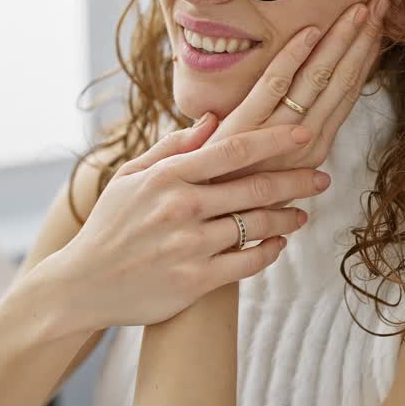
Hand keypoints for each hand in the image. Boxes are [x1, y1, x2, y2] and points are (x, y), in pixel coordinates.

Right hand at [44, 117, 332, 330]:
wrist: (81, 285)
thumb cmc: (108, 226)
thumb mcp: (130, 178)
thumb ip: (171, 148)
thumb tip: (213, 120)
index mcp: (166, 176)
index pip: (232, 150)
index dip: (274, 140)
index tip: (304, 134)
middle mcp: (181, 208)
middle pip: (254, 187)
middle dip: (296, 181)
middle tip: (323, 177)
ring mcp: (189, 246)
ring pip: (256, 226)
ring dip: (287, 218)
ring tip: (303, 214)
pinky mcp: (195, 281)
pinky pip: (247, 262)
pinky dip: (269, 251)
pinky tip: (279, 243)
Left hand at [207, 0, 388, 182]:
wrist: (202, 220)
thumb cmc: (236, 191)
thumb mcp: (276, 170)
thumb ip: (293, 141)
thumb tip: (314, 123)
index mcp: (314, 150)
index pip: (347, 93)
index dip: (366, 58)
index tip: (379, 26)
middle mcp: (306, 143)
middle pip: (342, 81)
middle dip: (364, 40)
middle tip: (381, 3)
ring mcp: (279, 136)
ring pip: (319, 79)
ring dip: (342, 41)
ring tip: (361, 8)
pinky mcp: (247, 128)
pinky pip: (275, 85)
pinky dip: (294, 56)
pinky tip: (310, 29)